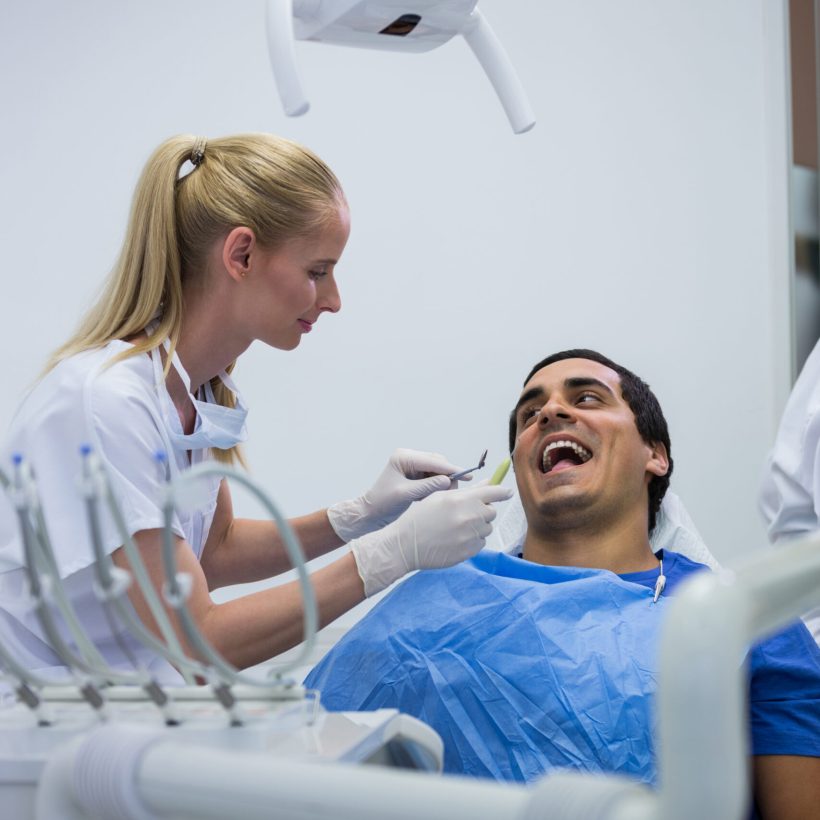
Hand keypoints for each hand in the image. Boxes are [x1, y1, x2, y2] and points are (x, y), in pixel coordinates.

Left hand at [327, 448, 463, 541]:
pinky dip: (436, 486)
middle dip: (447, 476)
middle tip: (453, 491)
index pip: (432, 461)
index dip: (450, 468)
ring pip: (436, 470)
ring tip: (441, 496)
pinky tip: (431, 496)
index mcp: (403, 457)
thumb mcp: (405, 494)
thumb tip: (448, 480)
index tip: (466, 476)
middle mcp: (408, 458)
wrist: (371, 512)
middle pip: (437, 462)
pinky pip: (432, 477)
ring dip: (442, 482)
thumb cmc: (383, 502)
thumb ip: (427, 486)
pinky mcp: (415, 474)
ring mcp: (412, 465)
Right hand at [349, 483, 512, 595]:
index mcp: (462, 499)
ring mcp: (470, 536)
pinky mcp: (469, 552)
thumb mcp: (440, 497)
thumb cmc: (420, 518)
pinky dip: (473, 540)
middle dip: (483, 510)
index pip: (493, 492)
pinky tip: (455, 539)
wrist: (406, 545)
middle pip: (491, 511)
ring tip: (456, 527)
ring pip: (486, 528)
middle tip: (467, 512)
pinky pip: (480, 543)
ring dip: (478, 526)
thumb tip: (489, 484)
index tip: (507, 493)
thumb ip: (467, 492)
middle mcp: (469, 517)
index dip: (502, 492)